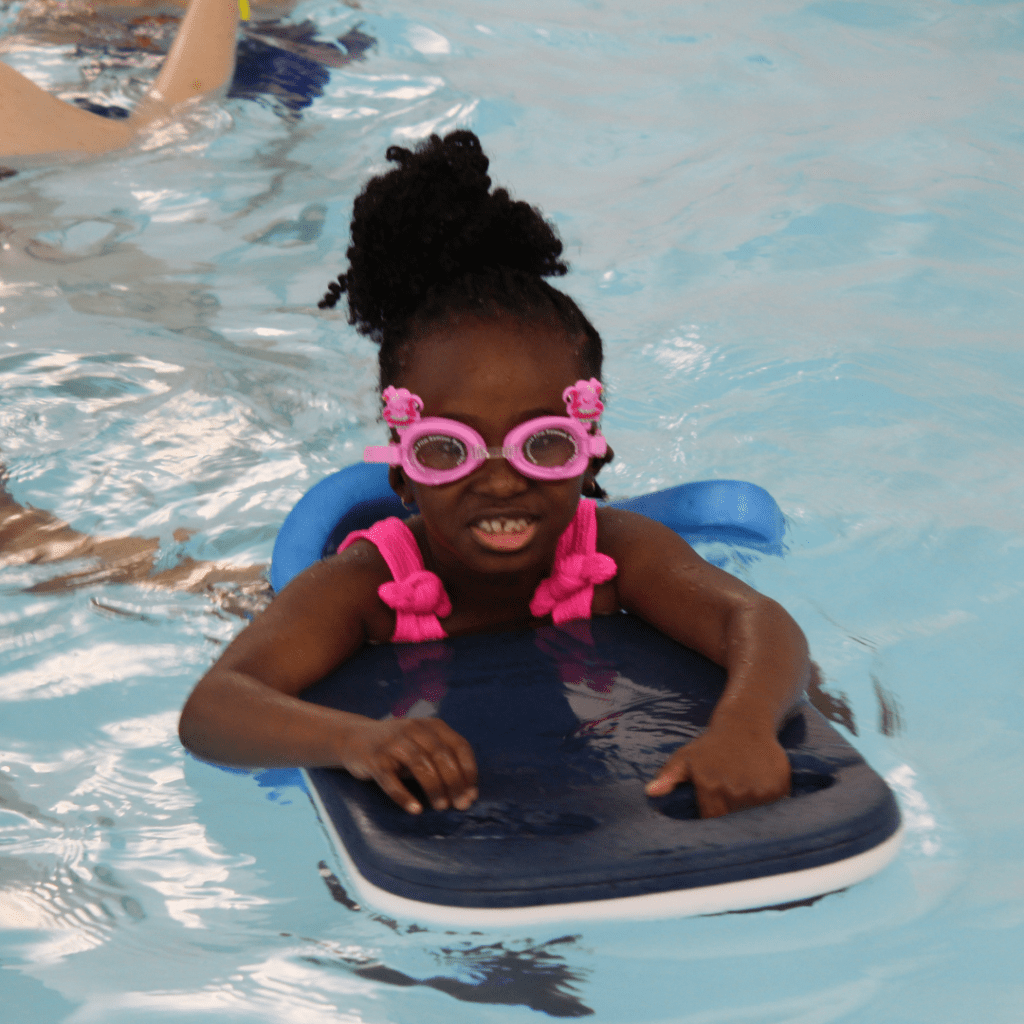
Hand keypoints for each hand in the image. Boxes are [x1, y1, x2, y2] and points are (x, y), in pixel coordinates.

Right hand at [338, 717, 477, 814]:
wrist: (355, 738)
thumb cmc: (399, 748)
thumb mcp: (424, 748)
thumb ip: (444, 766)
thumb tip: (468, 796)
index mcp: (432, 726)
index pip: (459, 746)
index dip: (469, 771)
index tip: (471, 794)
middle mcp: (414, 729)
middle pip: (441, 755)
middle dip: (454, 782)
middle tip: (459, 805)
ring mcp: (393, 743)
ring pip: (420, 764)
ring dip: (434, 787)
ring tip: (441, 807)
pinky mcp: (375, 759)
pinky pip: (390, 780)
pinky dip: (404, 796)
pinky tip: (415, 810)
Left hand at [645, 727, 790, 817]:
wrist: (745, 722)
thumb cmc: (710, 745)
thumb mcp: (684, 758)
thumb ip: (668, 777)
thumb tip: (650, 793)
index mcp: (711, 789)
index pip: (712, 822)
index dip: (712, 820)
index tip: (714, 811)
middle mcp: (736, 792)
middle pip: (734, 822)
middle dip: (732, 815)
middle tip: (730, 795)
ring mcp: (760, 791)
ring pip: (755, 816)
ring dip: (750, 810)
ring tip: (744, 789)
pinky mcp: (779, 787)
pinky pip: (774, 807)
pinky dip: (769, 803)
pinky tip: (759, 785)